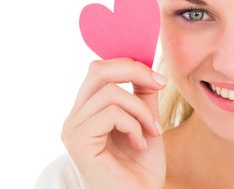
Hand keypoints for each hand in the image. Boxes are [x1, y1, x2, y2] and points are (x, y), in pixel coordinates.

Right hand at [61, 58, 167, 188]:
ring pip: (110, 92)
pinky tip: (139, 144)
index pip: (101, 69)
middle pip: (98, 70)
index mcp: (88, 110)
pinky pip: (111, 114)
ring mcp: (73, 129)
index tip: (159, 80)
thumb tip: (148, 69)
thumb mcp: (146, 121)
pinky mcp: (78, 142)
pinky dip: (133, 125)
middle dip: (135, 71)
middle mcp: (75, 117)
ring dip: (140, 110)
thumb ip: (142, 95)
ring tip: (151, 131)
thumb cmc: (141, 167)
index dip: (130, 65)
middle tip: (159, 85)